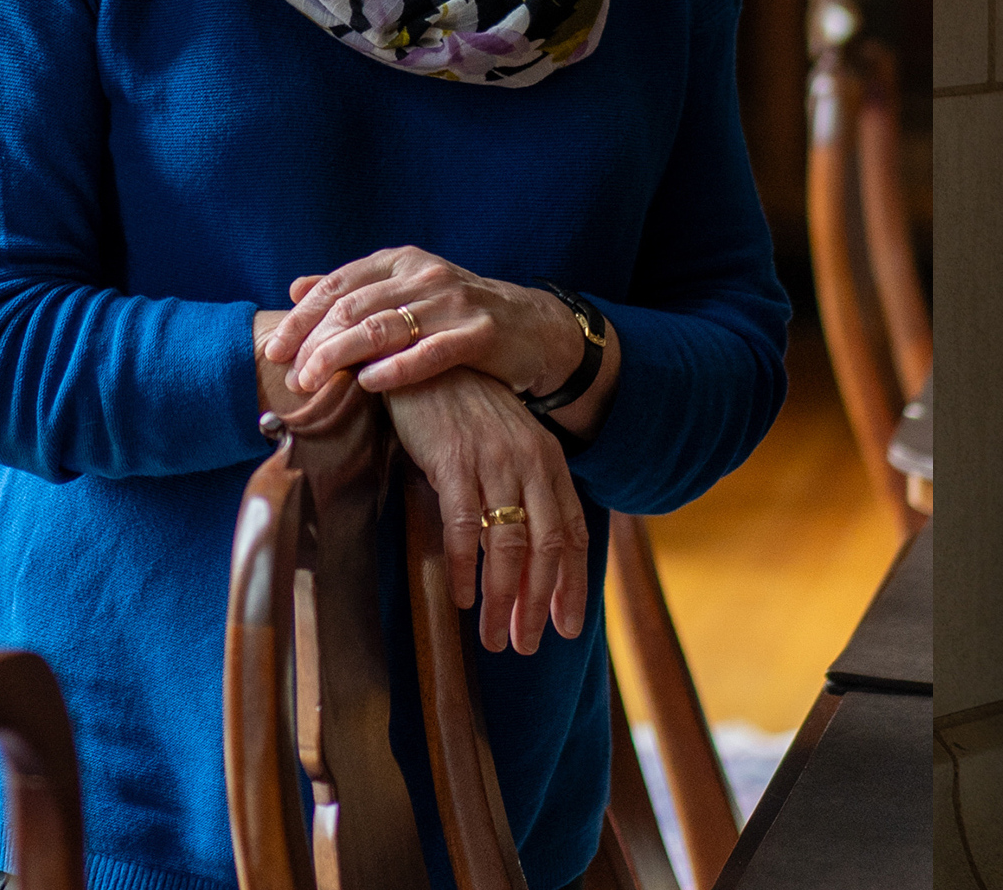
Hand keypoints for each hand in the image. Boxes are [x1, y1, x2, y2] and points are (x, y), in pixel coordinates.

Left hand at [264, 246, 578, 399]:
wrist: (532, 328)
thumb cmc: (457, 316)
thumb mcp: (405, 292)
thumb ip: (354, 289)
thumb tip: (297, 287)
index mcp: (402, 262)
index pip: (338, 286)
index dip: (302, 318)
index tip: (274, 350)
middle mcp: (425, 275)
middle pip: (354, 308)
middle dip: (314, 344)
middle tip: (291, 376)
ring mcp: (455, 303)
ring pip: (384, 328)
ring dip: (341, 357)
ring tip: (315, 383)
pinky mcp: (481, 333)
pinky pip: (430, 352)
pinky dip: (395, 368)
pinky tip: (368, 383)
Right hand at [383, 366, 589, 654]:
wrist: (429, 358)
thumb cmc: (466, 410)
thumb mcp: (508, 446)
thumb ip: (522, 489)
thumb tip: (526, 550)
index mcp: (549, 463)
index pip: (572, 533)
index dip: (573, 583)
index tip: (569, 626)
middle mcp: (530, 464)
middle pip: (546, 547)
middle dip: (539, 603)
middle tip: (527, 645)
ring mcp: (494, 463)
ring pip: (509, 544)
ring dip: (502, 598)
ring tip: (492, 637)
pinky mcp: (454, 462)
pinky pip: (465, 525)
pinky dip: (467, 567)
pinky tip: (461, 599)